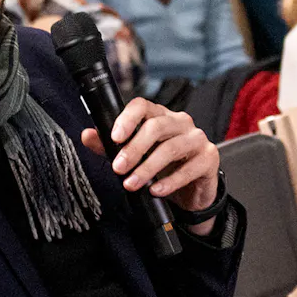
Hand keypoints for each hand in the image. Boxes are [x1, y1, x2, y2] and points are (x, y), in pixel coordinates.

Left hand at [78, 97, 220, 217]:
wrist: (192, 190)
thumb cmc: (164, 168)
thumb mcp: (136, 157)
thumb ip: (111, 146)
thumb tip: (88, 135)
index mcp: (160, 116)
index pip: (143, 106)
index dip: (127, 119)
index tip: (114, 137)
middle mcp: (180, 122)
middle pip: (156, 127)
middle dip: (134, 149)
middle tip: (118, 168)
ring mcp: (197, 139)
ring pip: (170, 148)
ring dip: (147, 168)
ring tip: (132, 184)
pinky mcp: (209, 158)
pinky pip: (189, 168)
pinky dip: (169, 182)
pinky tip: (155, 190)